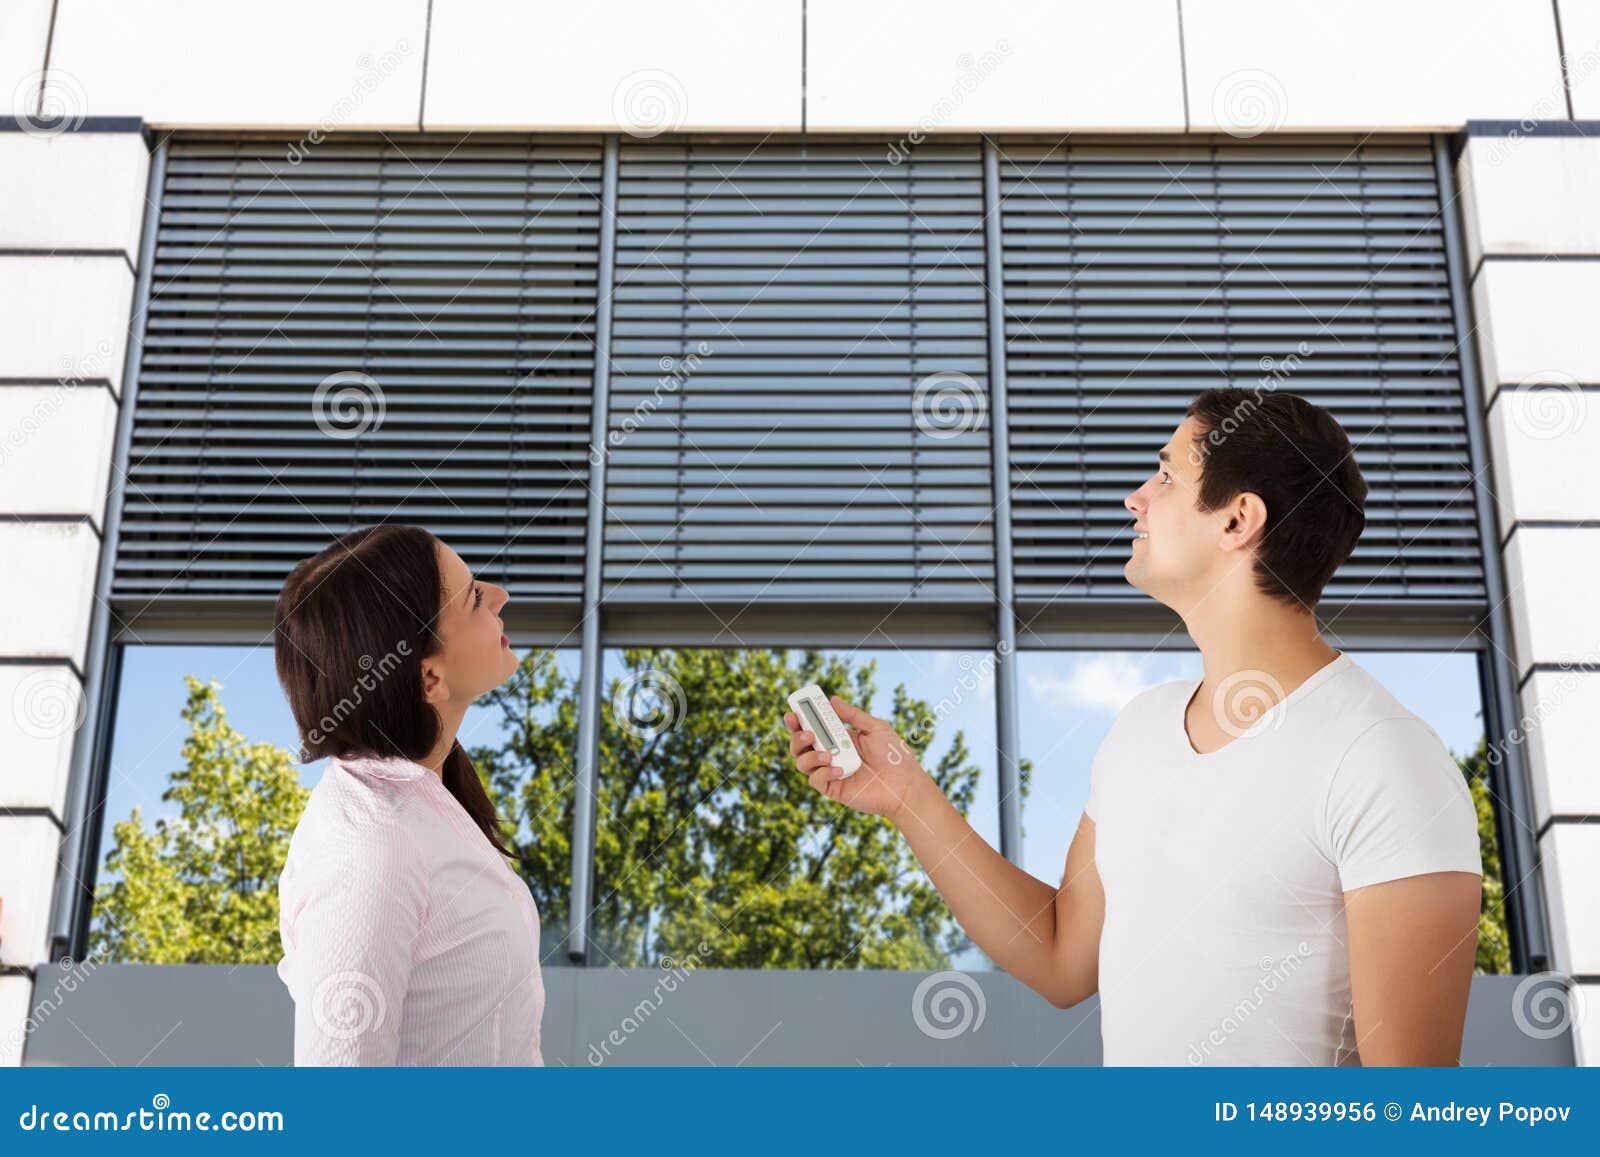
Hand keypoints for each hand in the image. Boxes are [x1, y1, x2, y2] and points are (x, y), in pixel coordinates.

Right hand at [783, 695, 937, 824]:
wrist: (905, 785)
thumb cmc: (894, 756)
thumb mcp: (875, 728)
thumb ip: (853, 715)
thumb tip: (833, 699)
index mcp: (839, 738)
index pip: (812, 727)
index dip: (798, 720)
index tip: (792, 712)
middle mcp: (831, 754)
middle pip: (800, 746)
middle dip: (796, 737)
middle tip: (807, 733)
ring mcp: (830, 772)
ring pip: (802, 763)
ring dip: (809, 756)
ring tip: (827, 754)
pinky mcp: (834, 789)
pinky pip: (816, 781)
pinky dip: (822, 773)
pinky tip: (839, 770)